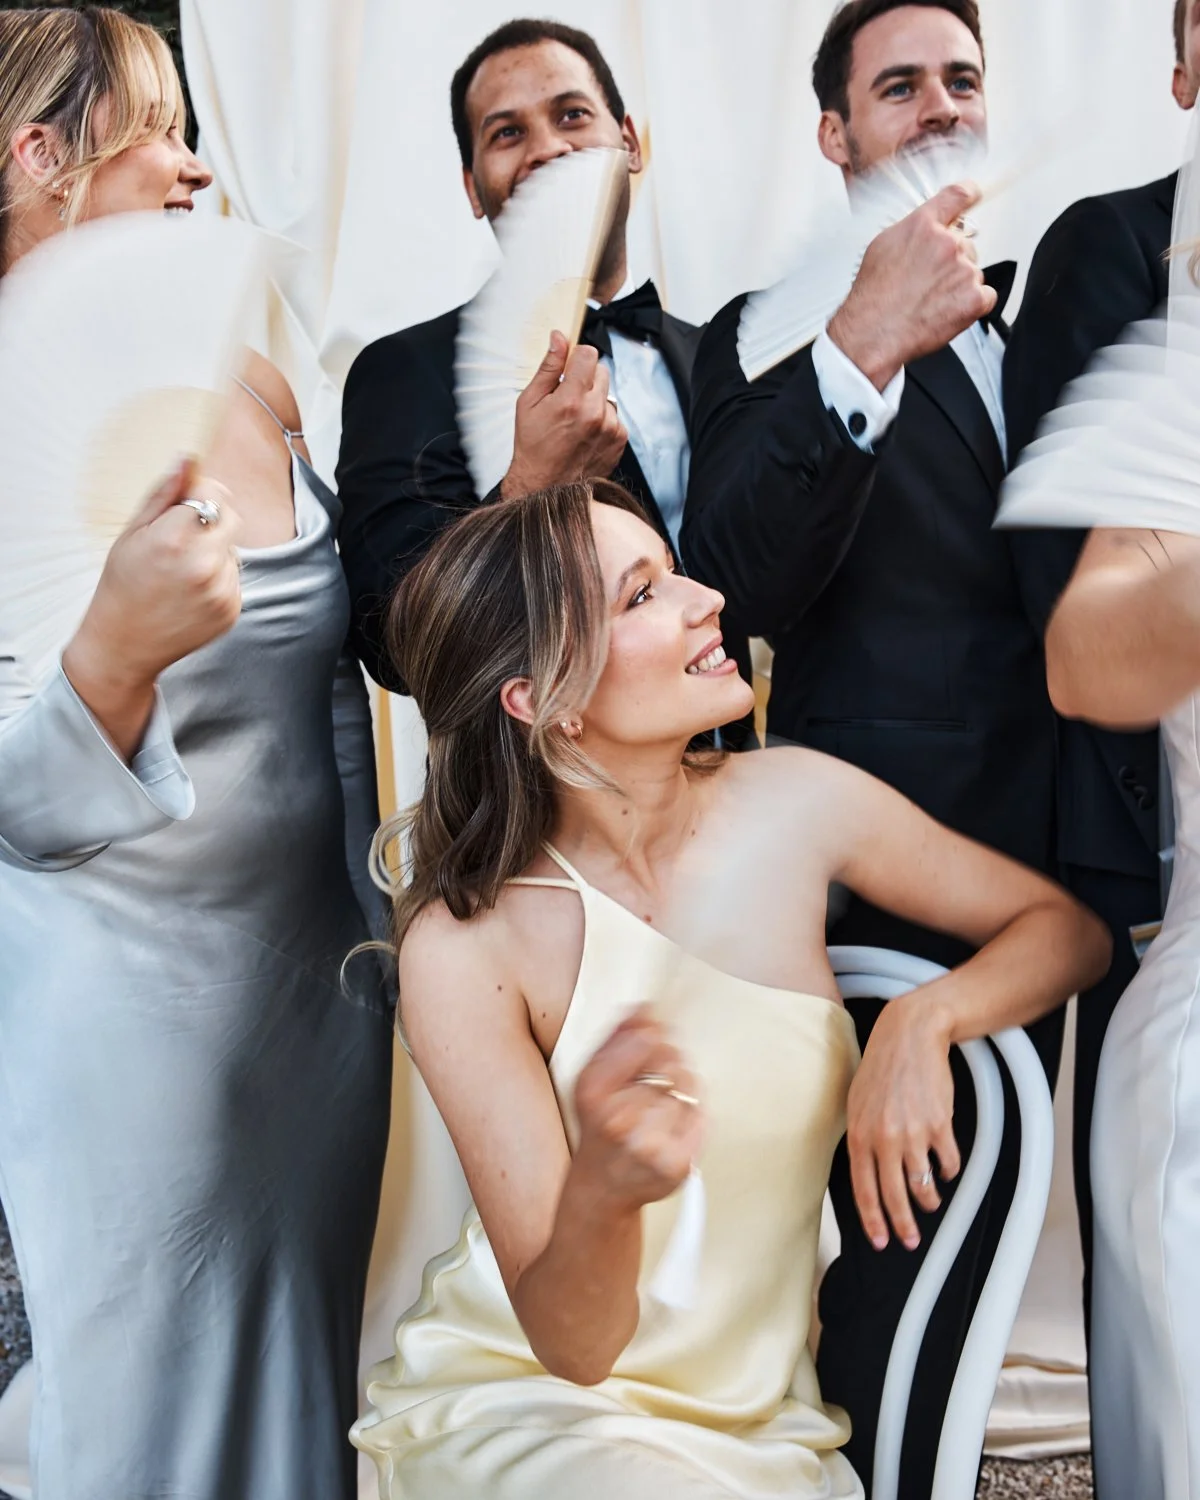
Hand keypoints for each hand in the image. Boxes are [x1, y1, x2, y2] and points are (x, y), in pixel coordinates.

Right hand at [63, 460, 242, 751]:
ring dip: (215, 551)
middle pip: (233, 517)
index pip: (215, 493)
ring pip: (234, 549)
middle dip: (214, 518)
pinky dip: (219, 578)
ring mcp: (222, 589)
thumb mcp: (132, 532)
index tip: (185, 504)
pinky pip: (235, 577)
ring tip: (181, 570)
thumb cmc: (122, 584)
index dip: (202, 494)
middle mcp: (204, 564)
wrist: (124, 644)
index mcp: (175, 538)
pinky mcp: (232, 609)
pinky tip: (190, 591)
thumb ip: (164, 493)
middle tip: (183, 535)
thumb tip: (188, 458)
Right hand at [500, 330, 627, 498]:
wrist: (545, 487)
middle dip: (585, 378)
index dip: (577, 357)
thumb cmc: (533, 447)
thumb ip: (548, 367)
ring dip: (594, 401)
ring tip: (575, 421)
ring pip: (608, 394)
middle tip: (567, 398)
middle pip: (602, 371)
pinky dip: (602, 420)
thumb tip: (559, 338)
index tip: (569, 367)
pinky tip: (585, 434)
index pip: (589, 354)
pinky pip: (614, 416)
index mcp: (571, 400)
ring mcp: (611, 428)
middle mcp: (595, 413)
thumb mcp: (529, 402)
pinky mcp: (620, 440)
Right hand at [571, 1009, 703, 1214]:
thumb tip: (644, 1008)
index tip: (652, 1040)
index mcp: (593, 1091)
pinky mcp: (676, 1164)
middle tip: (659, 1077)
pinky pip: (702, 1115)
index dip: (654, 1035)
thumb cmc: (599, 1128)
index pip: (644, 1038)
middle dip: (670, 1061)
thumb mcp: (594, 1080)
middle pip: (670, 1060)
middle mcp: (618, 1119)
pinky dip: (694, 1114)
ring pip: (688, 1086)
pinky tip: (674, 1125)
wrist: (602, 1187)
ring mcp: (649, 1145)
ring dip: (683, 1088)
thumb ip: (616, 1039)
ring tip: (664, 1104)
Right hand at [827, 181, 996, 390]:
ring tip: (930, 301)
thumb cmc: (873, 297)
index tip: (974, 194)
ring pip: (973, 272)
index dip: (969, 194)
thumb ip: (911, 231)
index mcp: (923, 226)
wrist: (873, 333)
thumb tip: (926, 229)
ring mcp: (963, 270)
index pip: (957, 196)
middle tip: (928, 282)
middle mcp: (946, 243)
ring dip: (959, 285)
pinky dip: (972, 305)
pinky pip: (986, 296)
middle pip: (965, 243)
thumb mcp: (882, 248)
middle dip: (952, 261)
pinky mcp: (974, 298)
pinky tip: (947, 311)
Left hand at [846, 994, 960, 1251]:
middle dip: (903, 1226)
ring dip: (929, 1201)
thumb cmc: (881, 1069)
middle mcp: (884, 1139)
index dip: (873, 1221)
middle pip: (894, 1197)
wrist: (910, 1037)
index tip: (881, 1240)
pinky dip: (949, 1172)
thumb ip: (861, 1139)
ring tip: (931, 1203)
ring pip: (924, 1186)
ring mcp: (912, 1134)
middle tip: (910, 1241)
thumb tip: (867, 1174)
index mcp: (859, 1135)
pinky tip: (946, 1170)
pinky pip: (947, 1164)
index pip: (864, 1190)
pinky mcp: (939, 1126)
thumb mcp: (857, 1103)